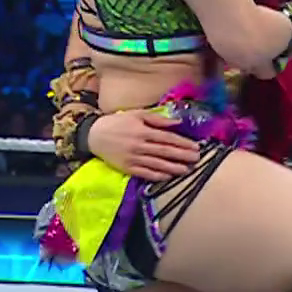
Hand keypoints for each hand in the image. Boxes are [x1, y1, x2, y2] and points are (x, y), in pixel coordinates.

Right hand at [87, 110, 201, 181]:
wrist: (94, 135)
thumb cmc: (118, 122)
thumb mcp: (137, 115)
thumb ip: (158, 119)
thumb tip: (177, 122)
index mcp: (143, 131)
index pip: (167, 138)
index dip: (183, 143)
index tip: (195, 146)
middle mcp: (140, 145)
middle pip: (165, 152)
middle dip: (182, 156)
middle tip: (197, 159)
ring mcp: (133, 158)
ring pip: (157, 164)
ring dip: (173, 168)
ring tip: (187, 170)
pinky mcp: (127, 168)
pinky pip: (145, 173)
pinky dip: (157, 176)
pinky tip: (168, 177)